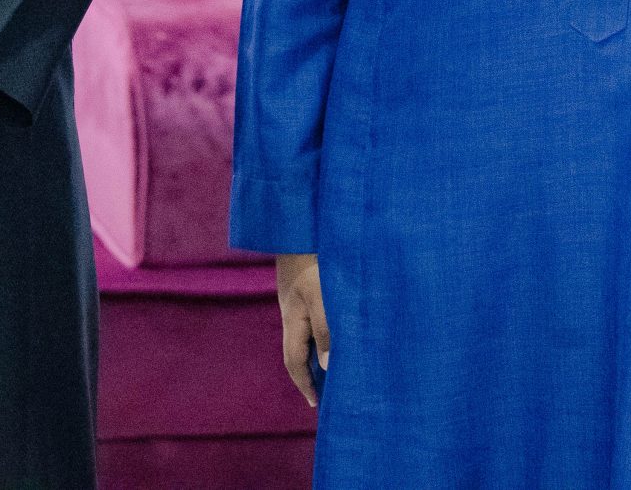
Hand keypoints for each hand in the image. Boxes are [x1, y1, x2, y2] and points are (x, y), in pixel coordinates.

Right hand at [276, 253, 329, 407]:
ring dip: (319, 353)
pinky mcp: (307, 288)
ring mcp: (298, 301)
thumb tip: (326, 365)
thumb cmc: (313, 261)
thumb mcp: (321, 296)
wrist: (300, 227)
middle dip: (311, 373)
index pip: (295, 362)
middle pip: (299, 352)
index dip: (305, 384)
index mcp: (293, 320)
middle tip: (328, 391)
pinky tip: (338, 333)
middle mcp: (293, 314)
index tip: (316, 403)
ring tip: (337, 369)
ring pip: (307, 335)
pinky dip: (324, 333)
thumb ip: (325, 330)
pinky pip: (315, 319)